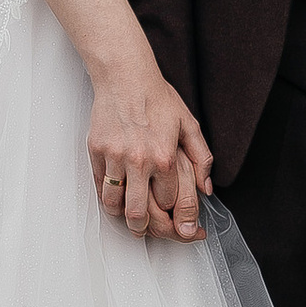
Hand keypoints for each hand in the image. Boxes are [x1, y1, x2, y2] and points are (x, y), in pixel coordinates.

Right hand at [89, 65, 212, 241]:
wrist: (125, 76)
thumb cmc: (156, 97)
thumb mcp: (189, 124)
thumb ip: (201, 158)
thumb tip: (207, 188)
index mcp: (164, 156)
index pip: (168, 202)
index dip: (174, 215)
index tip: (177, 223)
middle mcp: (139, 160)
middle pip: (138, 213)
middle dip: (144, 229)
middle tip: (146, 231)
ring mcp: (115, 157)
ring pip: (114, 204)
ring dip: (122, 216)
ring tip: (129, 218)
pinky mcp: (97, 151)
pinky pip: (99, 186)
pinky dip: (107, 197)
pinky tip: (115, 197)